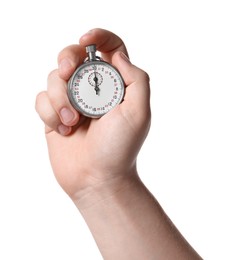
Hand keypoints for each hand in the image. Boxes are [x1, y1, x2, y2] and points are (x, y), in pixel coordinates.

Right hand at [35, 28, 150, 204]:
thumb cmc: (119, 148)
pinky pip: (41, 99)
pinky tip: (63, 130)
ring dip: (60, 98)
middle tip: (67, 74)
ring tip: (72, 122)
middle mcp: (94, 89)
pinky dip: (49, 113)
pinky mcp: (55, 114)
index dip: (99, 36)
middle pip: (74, 55)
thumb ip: (136, 79)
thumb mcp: (139, 113)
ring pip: (54, 78)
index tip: (86, 39)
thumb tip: (117, 56)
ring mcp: (72, 101)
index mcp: (116, 85)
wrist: (96, 178)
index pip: (110, 47)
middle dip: (67, 60)